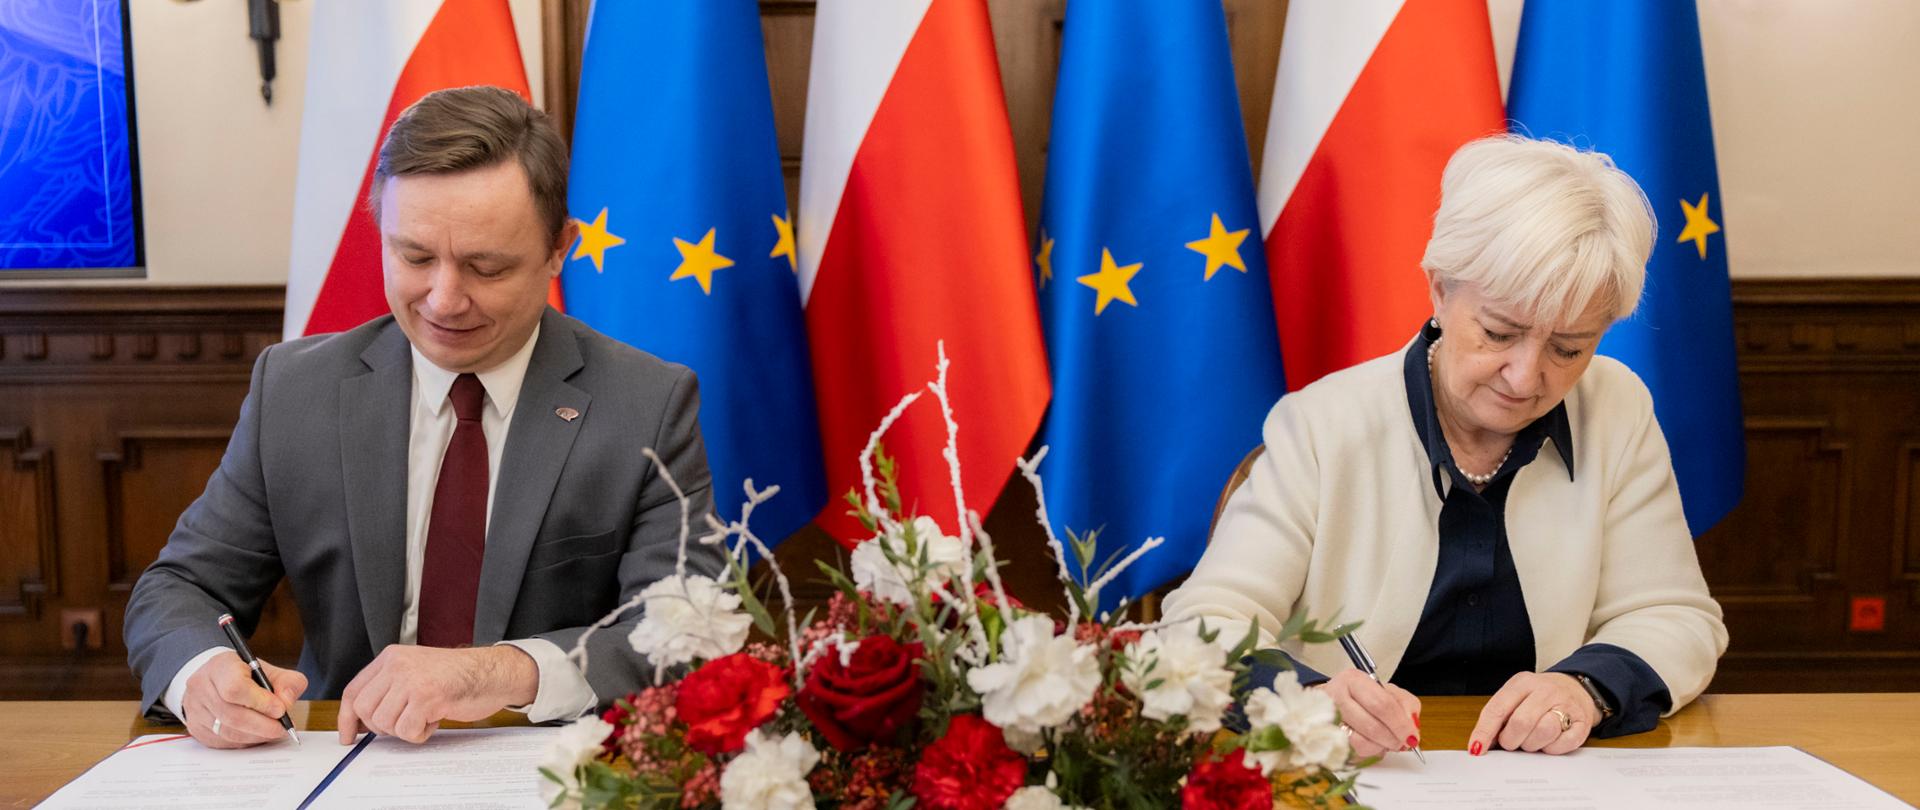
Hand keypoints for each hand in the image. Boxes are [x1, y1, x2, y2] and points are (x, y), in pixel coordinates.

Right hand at [182, 651, 307, 748]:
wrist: (217, 681)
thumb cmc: (245, 675)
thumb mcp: (270, 670)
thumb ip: (287, 682)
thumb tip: (286, 702)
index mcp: (220, 666)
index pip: (235, 688)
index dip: (260, 702)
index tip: (280, 710)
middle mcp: (201, 687)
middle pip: (232, 715)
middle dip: (263, 725)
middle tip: (283, 727)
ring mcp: (195, 709)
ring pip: (228, 732)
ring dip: (256, 735)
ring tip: (274, 731)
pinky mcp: (196, 729)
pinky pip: (223, 741)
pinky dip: (245, 741)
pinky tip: (258, 735)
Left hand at [337, 645, 538, 743]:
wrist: (491, 672)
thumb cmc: (457, 675)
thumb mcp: (415, 670)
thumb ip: (389, 687)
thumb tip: (362, 720)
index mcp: (391, 657)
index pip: (353, 690)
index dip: (346, 718)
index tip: (348, 736)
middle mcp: (398, 665)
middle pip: (364, 709)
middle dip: (380, 727)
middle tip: (404, 723)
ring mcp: (412, 680)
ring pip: (384, 723)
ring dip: (404, 730)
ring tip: (425, 717)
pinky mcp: (427, 696)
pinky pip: (407, 730)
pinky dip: (420, 734)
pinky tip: (435, 719)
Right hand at [1316, 669, 1421, 758]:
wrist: (1332, 702)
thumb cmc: (1362, 697)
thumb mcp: (1388, 691)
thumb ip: (1405, 704)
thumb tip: (1412, 727)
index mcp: (1353, 680)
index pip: (1382, 705)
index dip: (1401, 724)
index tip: (1412, 735)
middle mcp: (1335, 698)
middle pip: (1372, 726)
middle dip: (1393, 738)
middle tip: (1403, 742)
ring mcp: (1328, 720)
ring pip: (1361, 743)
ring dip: (1380, 747)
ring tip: (1385, 741)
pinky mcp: (1326, 739)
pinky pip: (1353, 753)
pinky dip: (1368, 752)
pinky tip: (1372, 743)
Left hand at [1469, 672, 1598, 755]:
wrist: (1576, 688)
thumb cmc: (1540, 696)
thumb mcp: (1516, 696)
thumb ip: (1498, 715)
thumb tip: (1481, 742)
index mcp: (1523, 682)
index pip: (1498, 708)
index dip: (1485, 731)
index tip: (1477, 747)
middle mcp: (1545, 691)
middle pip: (1521, 722)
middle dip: (1511, 740)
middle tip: (1511, 742)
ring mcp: (1566, 706)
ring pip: (1543, 732)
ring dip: (1532, 744)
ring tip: (1531, 739)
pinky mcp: (1582, 723)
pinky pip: (1562, 744)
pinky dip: (1552, 749)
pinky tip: (1549, 741)